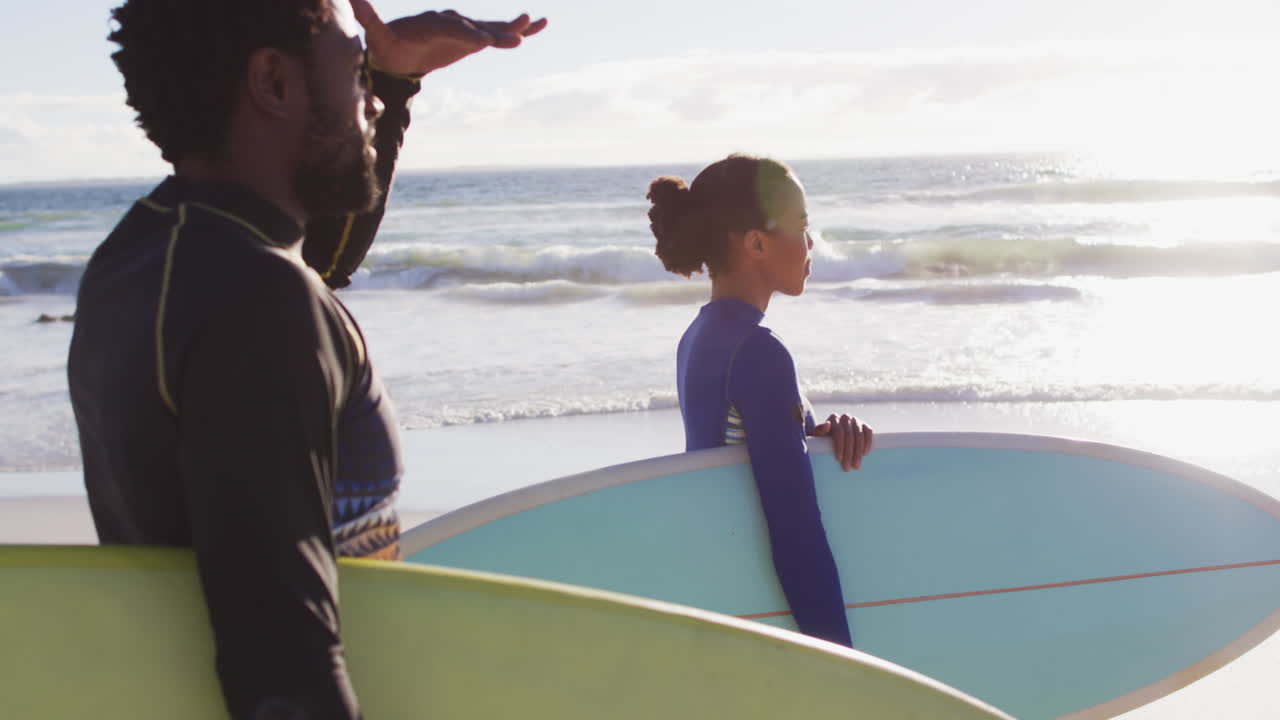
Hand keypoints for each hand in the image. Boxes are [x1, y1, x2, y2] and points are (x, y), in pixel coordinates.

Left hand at [352, 1, 547, 76]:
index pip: (452, 27)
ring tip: (534, 23)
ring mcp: (464, 28)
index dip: (467, 34)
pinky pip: (497, 32)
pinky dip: (517, 29)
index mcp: (432, 22)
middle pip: (475, 26)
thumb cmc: (388, 46)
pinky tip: (539, 25)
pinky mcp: (473, 37)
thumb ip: (370, 19)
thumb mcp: (376, 35)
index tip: (483, 43)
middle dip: (493, 31)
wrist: (397, 51)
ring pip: (491, 26)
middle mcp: (450, 21)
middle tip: (512, 37)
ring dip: (512, 27)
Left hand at [812, 413, 872, 471]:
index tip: (838, 459)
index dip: (839, 446)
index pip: (838, 432)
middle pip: (849, 435)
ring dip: (858, 452)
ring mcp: (856, 421)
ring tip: (856, 466)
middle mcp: (846, 417)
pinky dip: (868, 443)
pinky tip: (865, 454)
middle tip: (847, 467)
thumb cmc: (823, 438)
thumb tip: (827, 425)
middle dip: (849, 453)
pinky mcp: (865, 425)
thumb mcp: (819, 435)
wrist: (832, 437)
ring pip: (859, 436)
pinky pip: (869, 433)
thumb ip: (820, 430)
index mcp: (834, 418)